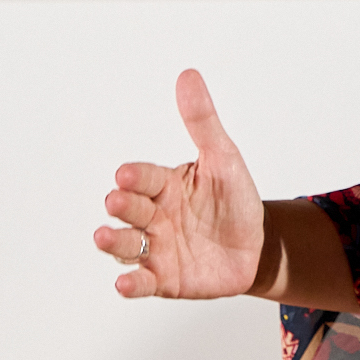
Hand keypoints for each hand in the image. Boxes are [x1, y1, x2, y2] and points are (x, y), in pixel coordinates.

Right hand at [95, 68, 268, 299]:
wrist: (257, 246)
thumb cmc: (234, 199)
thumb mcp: (223, 158)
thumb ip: (202, 121)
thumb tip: (188, 75)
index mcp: (164, 184)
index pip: (144, 177)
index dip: (136, 177)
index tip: (126, 173)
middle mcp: (153, 215)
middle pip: (130, 209)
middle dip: (121, 205)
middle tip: (116, 201)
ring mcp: (156, 248)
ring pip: (126, 245)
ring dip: (112, 241)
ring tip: (102, 236)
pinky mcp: (164, 279)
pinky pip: (143, 282)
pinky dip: (131, 284)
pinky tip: (124, 283)